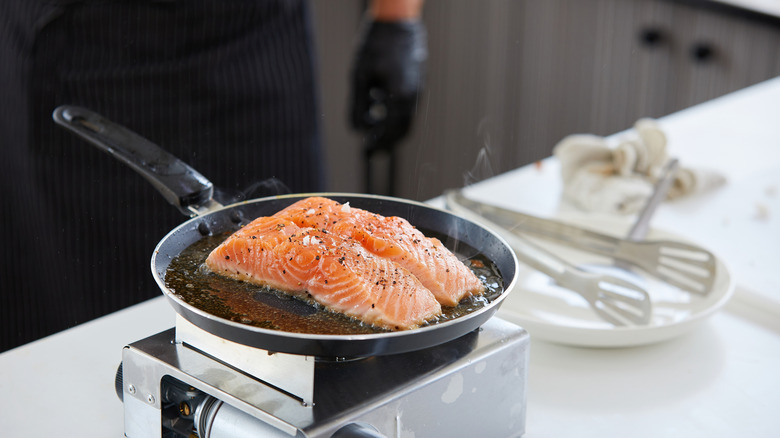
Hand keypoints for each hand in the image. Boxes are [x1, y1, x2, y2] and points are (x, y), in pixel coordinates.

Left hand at [349, 18, 426, 151]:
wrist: (397, 21)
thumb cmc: (376, 45)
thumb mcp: (359, 77)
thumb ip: (356, 106)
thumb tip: (355, 130)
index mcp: (400, 96)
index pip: (391, 132)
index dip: (378, 144)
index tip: (366, 149)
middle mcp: (413, 96)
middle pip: (402, 131)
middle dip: (386, 142)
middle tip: (370, 148)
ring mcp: (417, 89)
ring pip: (406, 120)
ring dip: (389, 127)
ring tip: (371, 126)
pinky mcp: (417, 82)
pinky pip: (407, 106)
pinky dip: (394, 113)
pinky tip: (377, 104)